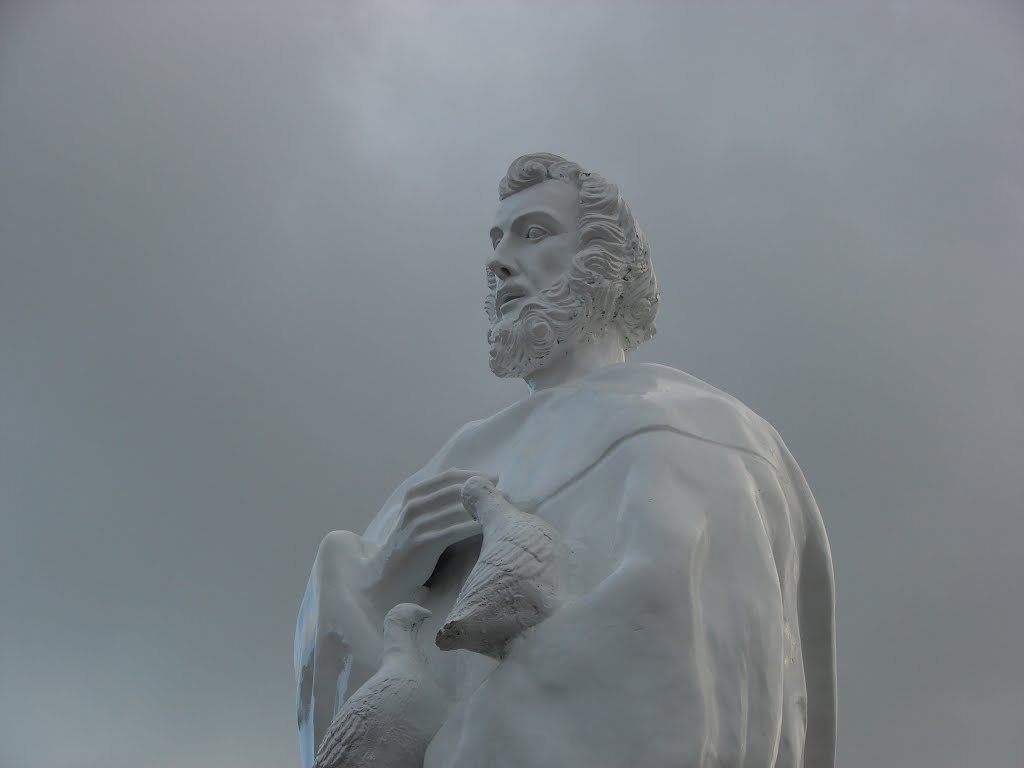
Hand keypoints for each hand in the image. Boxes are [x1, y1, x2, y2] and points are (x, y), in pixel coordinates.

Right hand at [370, 469, 493, 604]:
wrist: (386, 577)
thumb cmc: (412, 546)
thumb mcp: (421, 517)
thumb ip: (439, 502)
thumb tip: (474, 489)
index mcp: (414, 493)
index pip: (449, 475)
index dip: (475, 475)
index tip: (496, 479)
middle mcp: (414, 504)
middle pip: (456, 489)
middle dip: (483, 491)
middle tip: (507, 495)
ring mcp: (417, 523)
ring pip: (458, 508)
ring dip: (484, 508)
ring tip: (505, 512)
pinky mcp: (423, 542)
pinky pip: (455, 530)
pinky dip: (475, 527)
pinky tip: (491, 529)